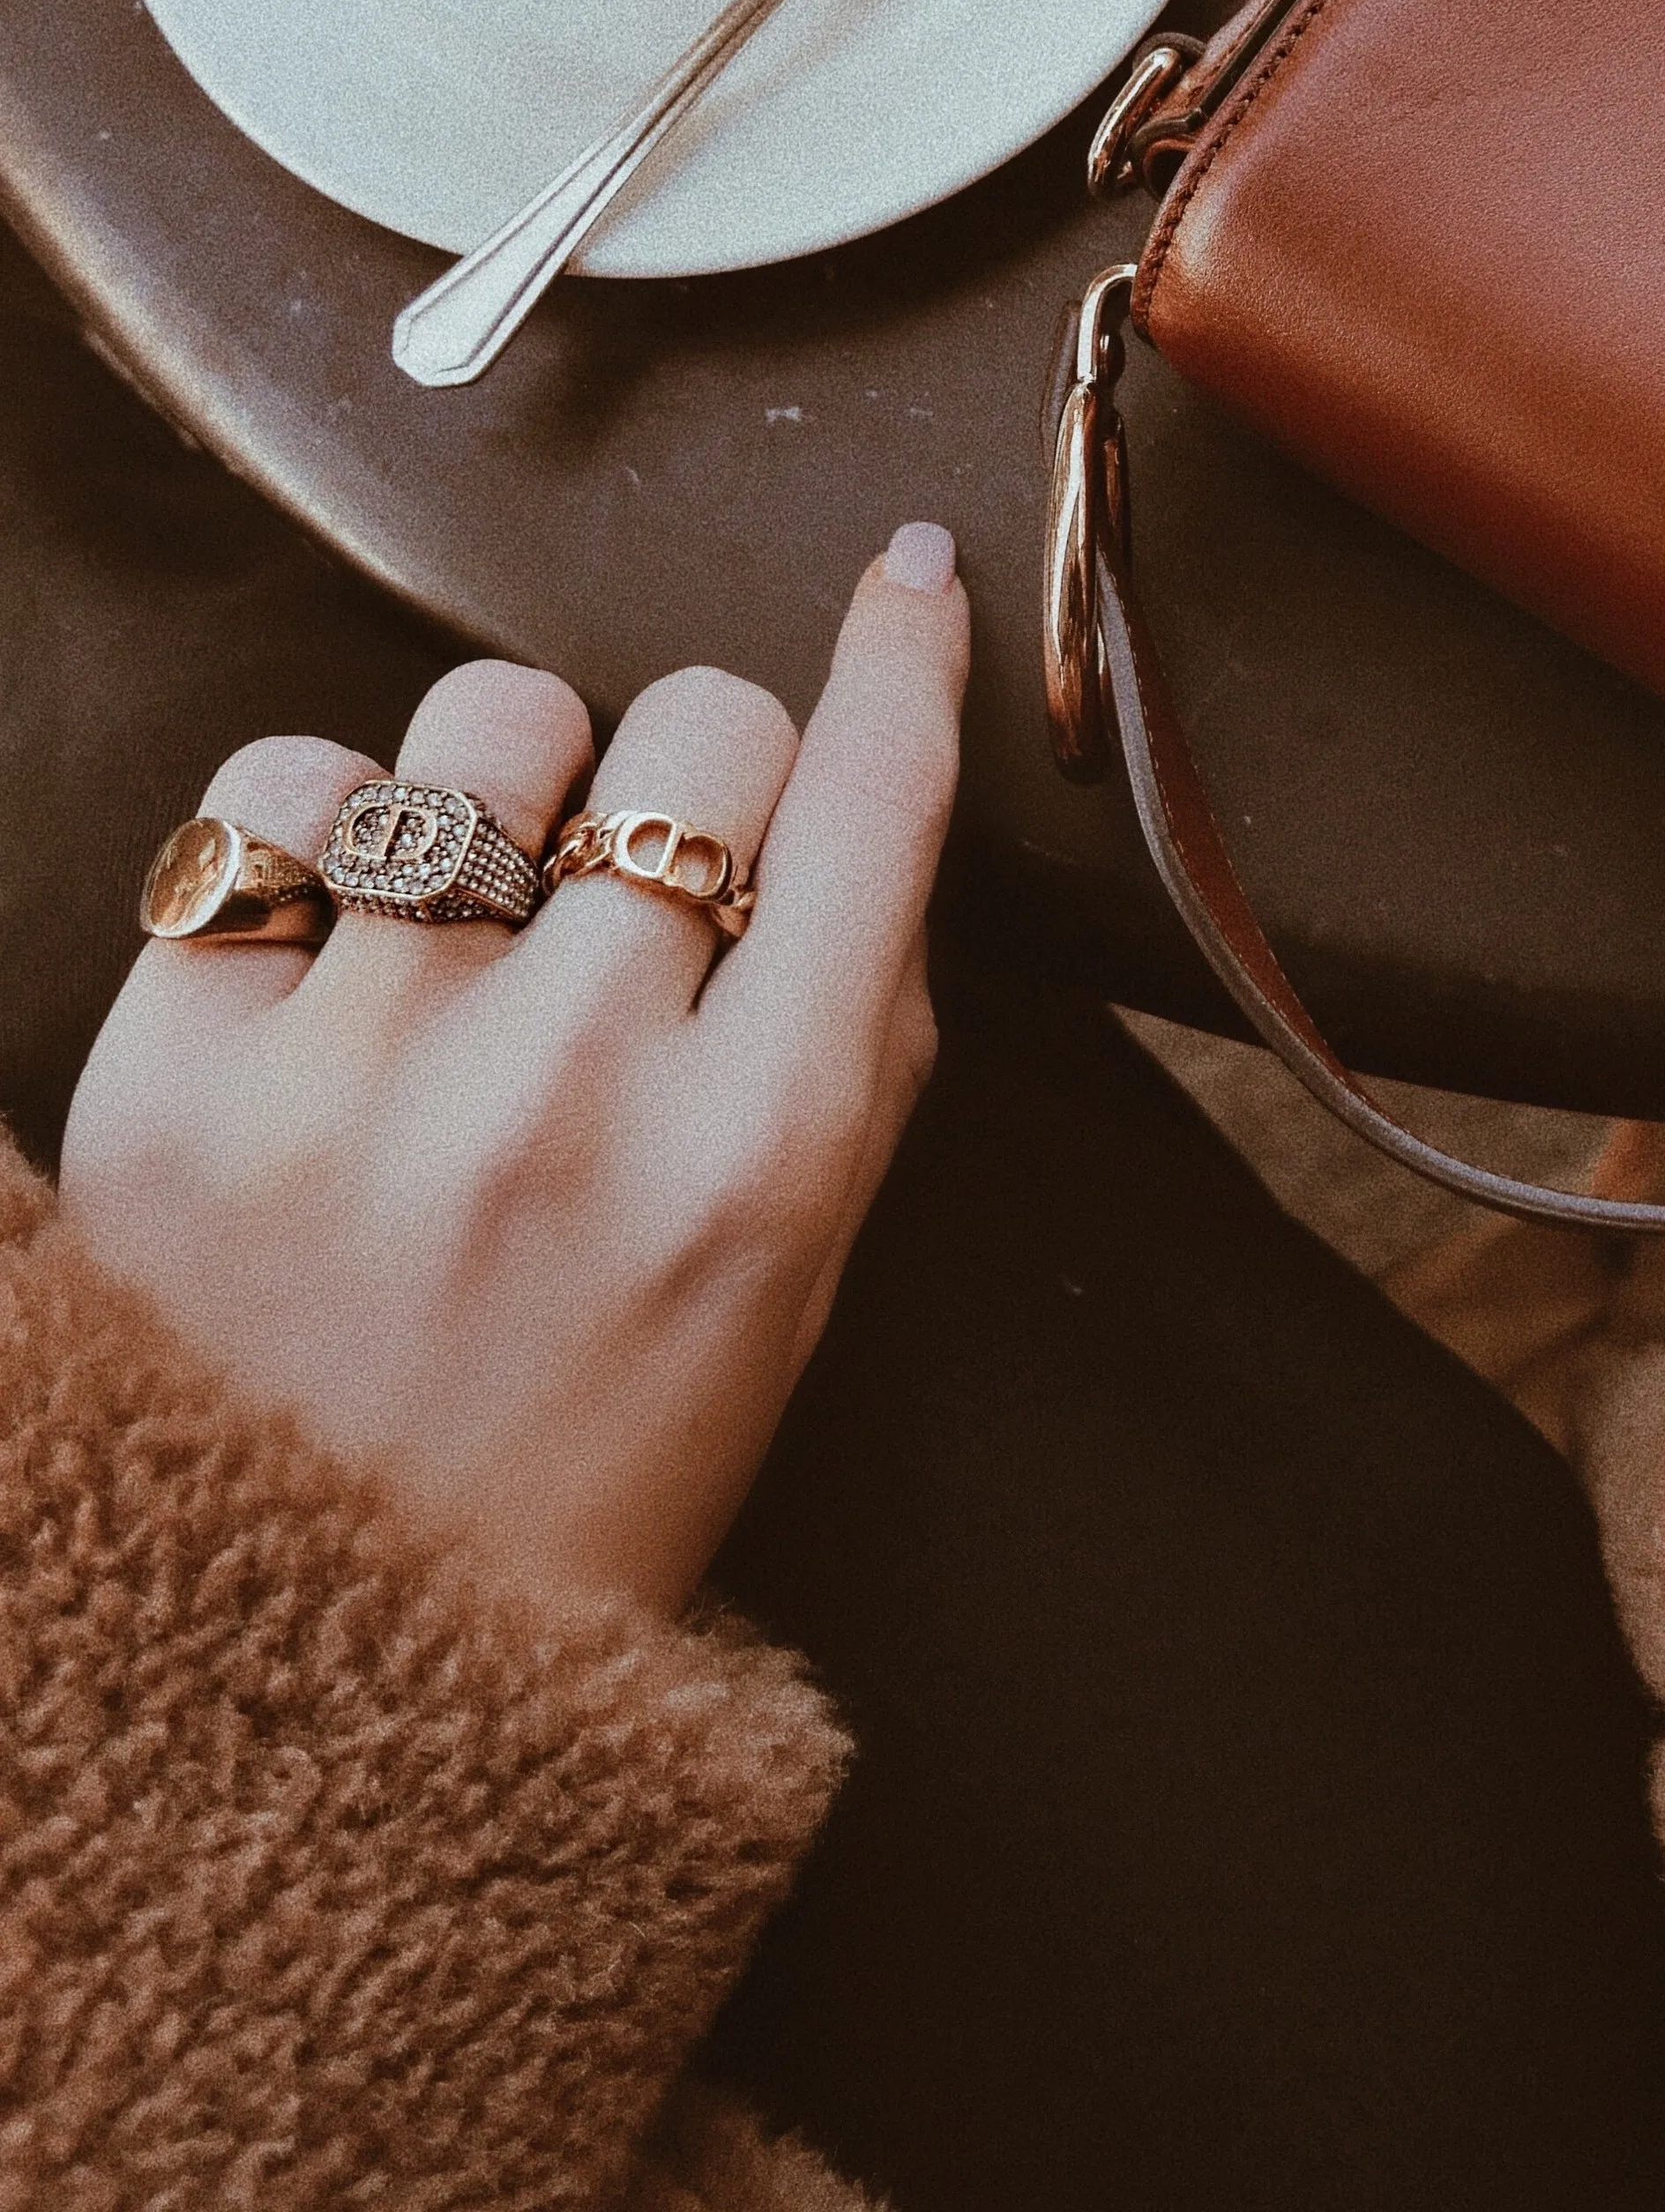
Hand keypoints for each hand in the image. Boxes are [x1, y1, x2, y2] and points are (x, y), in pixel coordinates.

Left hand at [60, 525, 968, 1615]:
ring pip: (489, 718)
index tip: (905, 576)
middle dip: (694, 773)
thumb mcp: (790, 1281)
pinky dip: (322, 832)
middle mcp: (575, 1098)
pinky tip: (336, 951)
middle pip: (701, 723)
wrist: (312, 1670)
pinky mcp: (176, 1070)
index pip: (877, 802)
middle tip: (643, 882)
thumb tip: (860, 772)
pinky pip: (282, 785)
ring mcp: (364, 1076)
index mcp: (761, 1164)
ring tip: (472, 917)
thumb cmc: (586, 1462)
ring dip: (504, 788)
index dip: (907, 654)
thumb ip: (848, 1038)